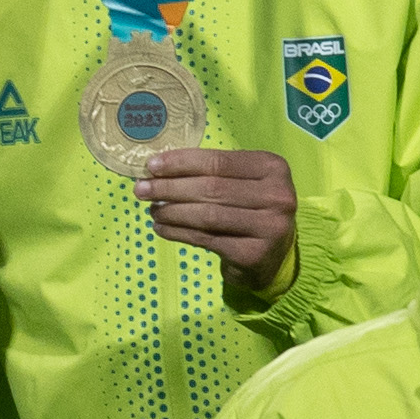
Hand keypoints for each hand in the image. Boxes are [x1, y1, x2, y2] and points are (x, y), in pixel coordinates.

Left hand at [127, 144, 304, 312]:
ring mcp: (269, 227)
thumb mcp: (242, 184)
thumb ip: (210, 173)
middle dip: (170, 187)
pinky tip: (162, 228)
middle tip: (141, 189)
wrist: (274, 257)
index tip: (151, 166)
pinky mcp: (253, 254)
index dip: (181, 162)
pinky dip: (179, 232)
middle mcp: (277, 195)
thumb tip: (158, 170)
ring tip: (152, 210)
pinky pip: (206, 239)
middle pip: (211, 187)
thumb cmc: (251, 211)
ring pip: (207, 215)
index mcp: (273, 167)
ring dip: (171, 211)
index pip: (218, 161)